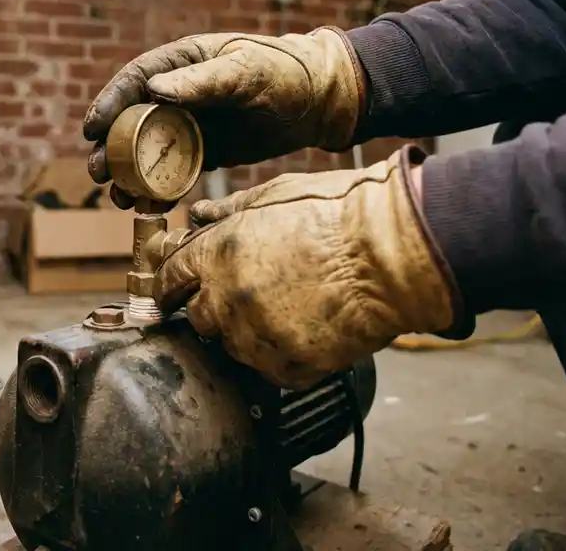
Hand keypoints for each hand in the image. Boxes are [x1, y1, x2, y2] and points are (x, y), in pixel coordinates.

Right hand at [83, 28, 366, 208]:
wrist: (321, 101)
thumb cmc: (285, 72)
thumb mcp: (245, 72)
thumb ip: (203, 82)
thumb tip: (154, 91)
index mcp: (182, 63)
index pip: (135, 81)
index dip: (109, 104)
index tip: (91, 129)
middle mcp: (180, 93)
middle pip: (134, 121)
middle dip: (112, 149)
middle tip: (98, 173)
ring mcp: (193, 124)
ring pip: (151, 151)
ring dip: (132, 175)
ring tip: (120, 198)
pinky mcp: (209, 151)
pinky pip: (178, 172)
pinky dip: (162, 190)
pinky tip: (150, 207)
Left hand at [153, 147, 457, 389]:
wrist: (393, 253)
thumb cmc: (340, 214)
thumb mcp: (276, 195)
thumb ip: (229, 210)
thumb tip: (199, 215)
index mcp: (219, 254)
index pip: (171, 278)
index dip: (171, 283)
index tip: (174, 289)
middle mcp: (229, 299)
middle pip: (199, 317)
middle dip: (214, 306)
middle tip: (247, 292)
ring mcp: (259, 337)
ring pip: (234, 346)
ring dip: (248, 332)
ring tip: (286, 308)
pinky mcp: (292, 365)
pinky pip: (270, 369)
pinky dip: (281, 355)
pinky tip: (304, 330)